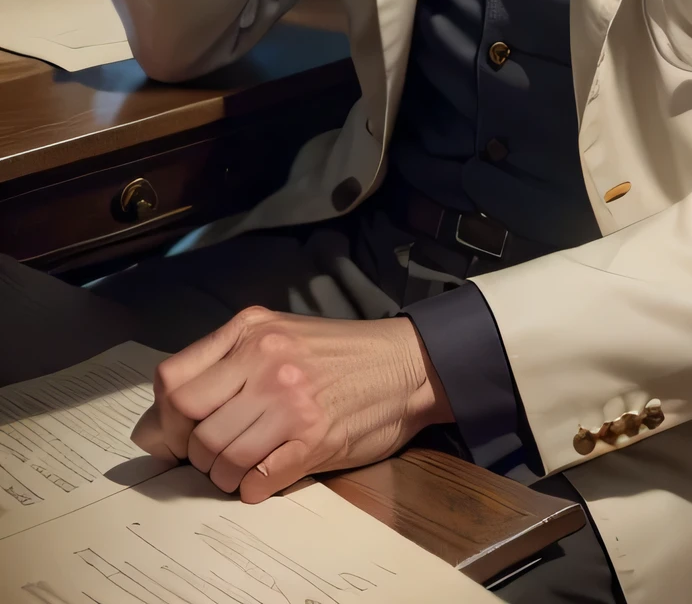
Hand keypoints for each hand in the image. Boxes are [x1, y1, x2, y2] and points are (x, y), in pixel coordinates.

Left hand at [131, 306, 453, 501]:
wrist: (405, 365)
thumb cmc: (337, 354)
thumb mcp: (277, 337)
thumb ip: (222, 367)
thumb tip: (159, 425)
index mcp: (251, 331)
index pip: (172, 380)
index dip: (164, 417)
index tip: (178, 432)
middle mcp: (266, 361)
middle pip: (188, 421)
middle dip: (190, 450)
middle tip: (210, 455)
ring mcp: (290, 401)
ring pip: (219, 456)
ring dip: (222, 474)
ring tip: (242, 466)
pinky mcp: (314, 438)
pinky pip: (257, 479)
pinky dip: (251, 488)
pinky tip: (263, 477)